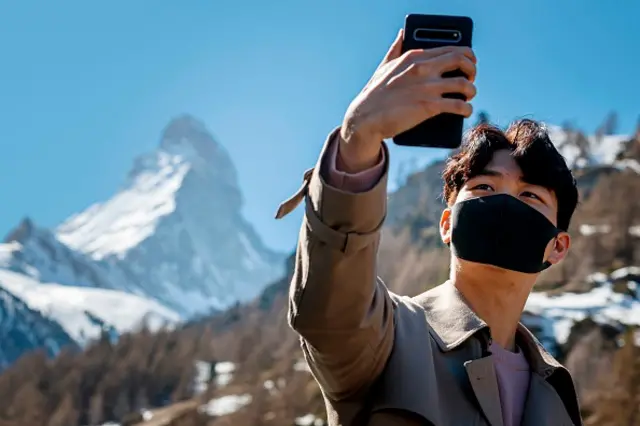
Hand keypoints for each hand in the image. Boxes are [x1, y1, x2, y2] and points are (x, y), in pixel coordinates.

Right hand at [339, 29, 476, 171]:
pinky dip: (467, 109)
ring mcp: (426, 88)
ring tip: (469, 97)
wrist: (365, 118)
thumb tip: (402, 34)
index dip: (466, 56)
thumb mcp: (384, 66)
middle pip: (462, 61)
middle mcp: (422, 69)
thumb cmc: (374, 94)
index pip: (451, 48)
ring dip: (472, 91)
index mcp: (414, 57)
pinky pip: (458, 105)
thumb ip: (395, 49)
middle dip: (472, 70)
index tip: (469, 63)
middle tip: (471, 79)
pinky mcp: (428, 107)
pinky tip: (466, 111)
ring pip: (464, 84)